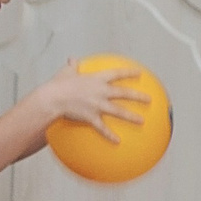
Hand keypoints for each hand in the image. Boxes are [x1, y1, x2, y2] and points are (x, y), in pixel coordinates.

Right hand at [37, 63, 151, 141]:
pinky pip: (102, 128)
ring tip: (142, 121)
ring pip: (118, 111)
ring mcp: (97, 105)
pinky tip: (118, 141)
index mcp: (96, 79)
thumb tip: (72, 59)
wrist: (52, 99)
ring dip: (131, 116)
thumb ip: (72, 66)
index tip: (139, 73)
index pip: (116, 73)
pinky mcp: (91, 117)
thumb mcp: (65, 72)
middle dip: (138, 96)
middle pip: (123, 93)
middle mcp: (100, 91)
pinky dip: (110, 135)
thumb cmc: (57, 85)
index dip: (129, 72)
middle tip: (149, 99)